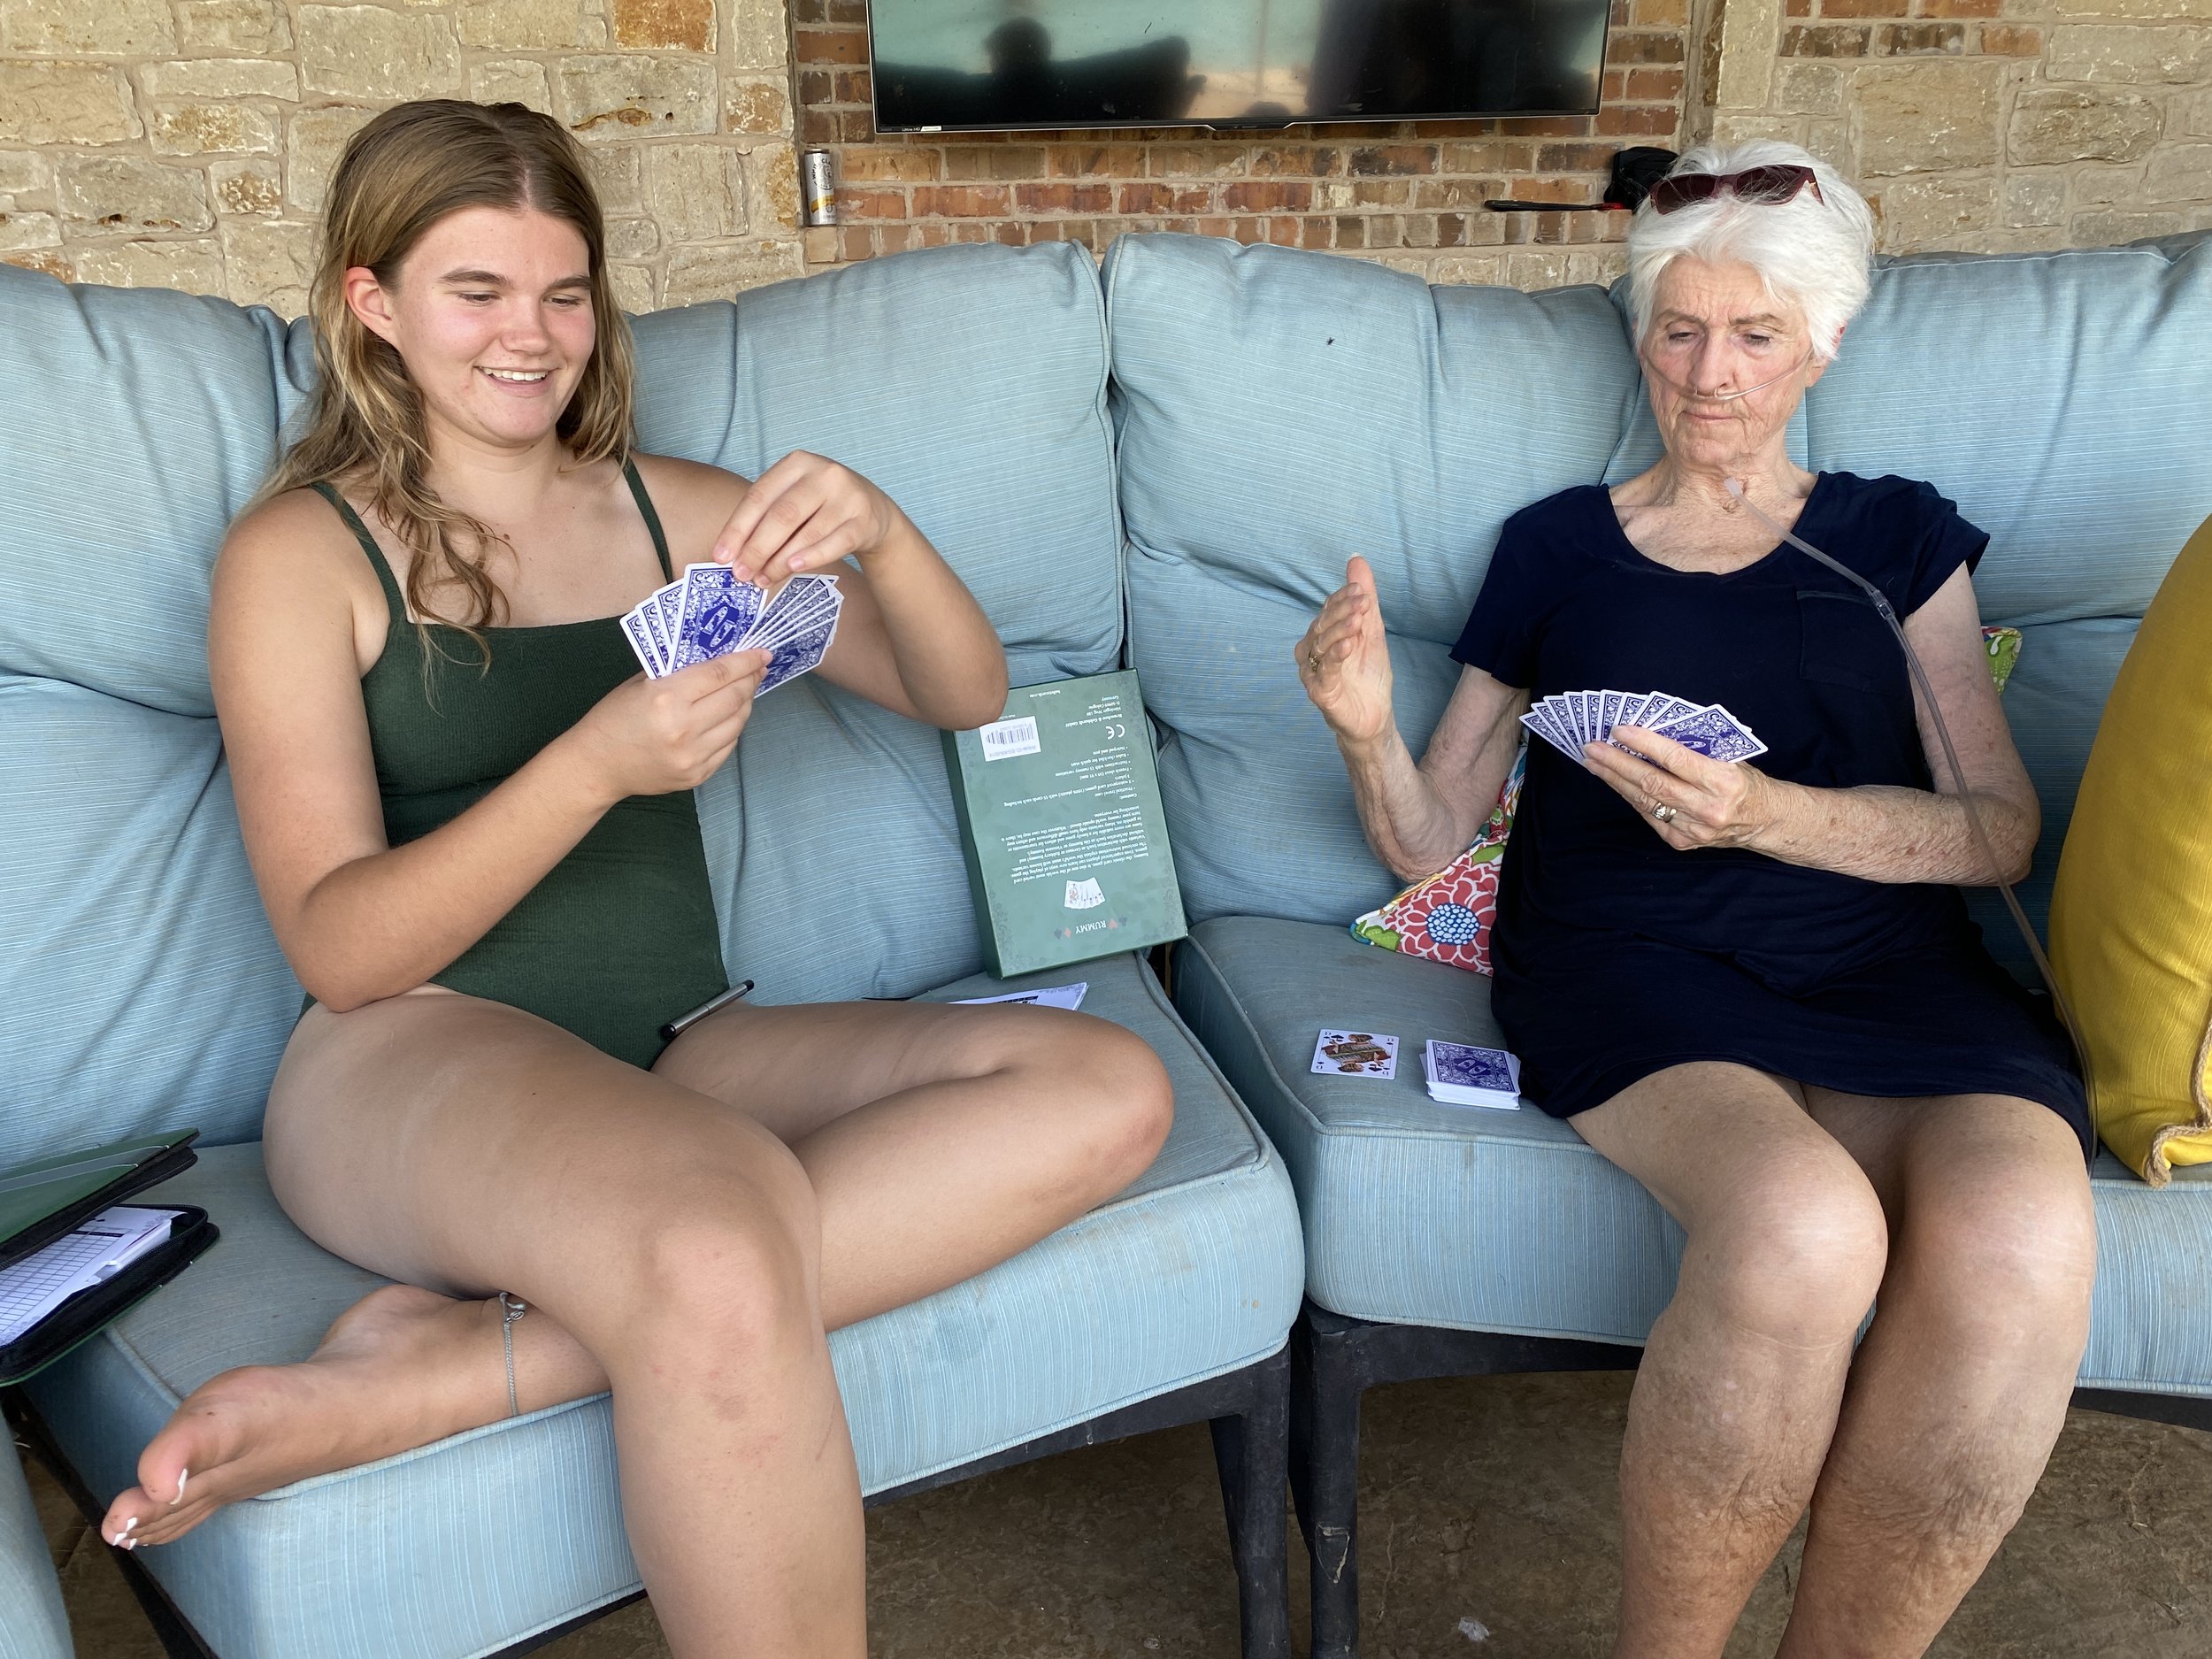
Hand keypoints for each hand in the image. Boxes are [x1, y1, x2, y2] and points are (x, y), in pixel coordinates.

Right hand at [563, 649, 768, 801]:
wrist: (597, 766)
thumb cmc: (614, 718)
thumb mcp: (641, 684)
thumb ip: (679, 673)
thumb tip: (719, 659)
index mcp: (667, 698)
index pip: (720, 674)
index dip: (745, 661)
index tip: (762, 653)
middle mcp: (684, 729)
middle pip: (735, 698)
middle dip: (751, 680)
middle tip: (757, 669)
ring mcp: (694, 756)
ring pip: (738, 723)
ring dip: (746, 704)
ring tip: (745, 691)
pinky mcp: (698, 775)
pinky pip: (728, 746)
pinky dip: (733, 727)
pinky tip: (729, 717)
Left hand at [710, 451, 904, 584]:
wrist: (874, 512)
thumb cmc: (822, 506)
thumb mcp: (794, 498)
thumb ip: (765, 519)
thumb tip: (733, 555)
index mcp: (797, 463)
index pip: (759, 497)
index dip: (737, 528)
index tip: (721, 556)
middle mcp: (824, 474)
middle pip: (782, 515)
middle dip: (756, 548)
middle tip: (741, 574)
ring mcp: (847, 496)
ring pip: (806, 532)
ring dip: (780, 560)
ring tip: (763, 579)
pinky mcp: (864, 520)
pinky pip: (835, 544)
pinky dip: (812, 557)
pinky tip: (793, 568)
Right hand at [1296, 556, 1395, 745]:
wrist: (1375, 716)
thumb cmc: (1369, 675)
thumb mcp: (1372, 631)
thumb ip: (1365, 599)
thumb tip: (1357, 559)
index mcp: (1323, 634)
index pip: (1328, 609)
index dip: (1343, 598)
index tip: (1361, 589)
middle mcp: (1313, 650)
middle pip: (1322, 624)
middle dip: (1342, 610)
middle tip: (1363, 602)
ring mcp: (1314, 671)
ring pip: (1320, 645)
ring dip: (1339, 630)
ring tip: (1358, 621)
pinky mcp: (1319, 692)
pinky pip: (1325, 670)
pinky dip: (1335, 656)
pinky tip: (1348, 645)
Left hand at [1583, 726, 1783, 850]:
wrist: (1765, 820)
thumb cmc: (1744, 781)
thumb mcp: (1728, 758)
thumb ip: (1694, 749)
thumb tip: (1649, 732)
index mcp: (1723, 781)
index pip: (1675, 759)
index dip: (1644, 744)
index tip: (1619, 730)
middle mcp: (1708, 808)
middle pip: (1652, 783)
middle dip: (1617, 763)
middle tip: (1593, 747)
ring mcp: (1693, 829)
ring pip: (1645, 801)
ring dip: (1615, 780)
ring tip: (1594, 762)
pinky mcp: (1682, 842)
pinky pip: (1649, 815)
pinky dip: (1631, 796)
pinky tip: (1615, 781)